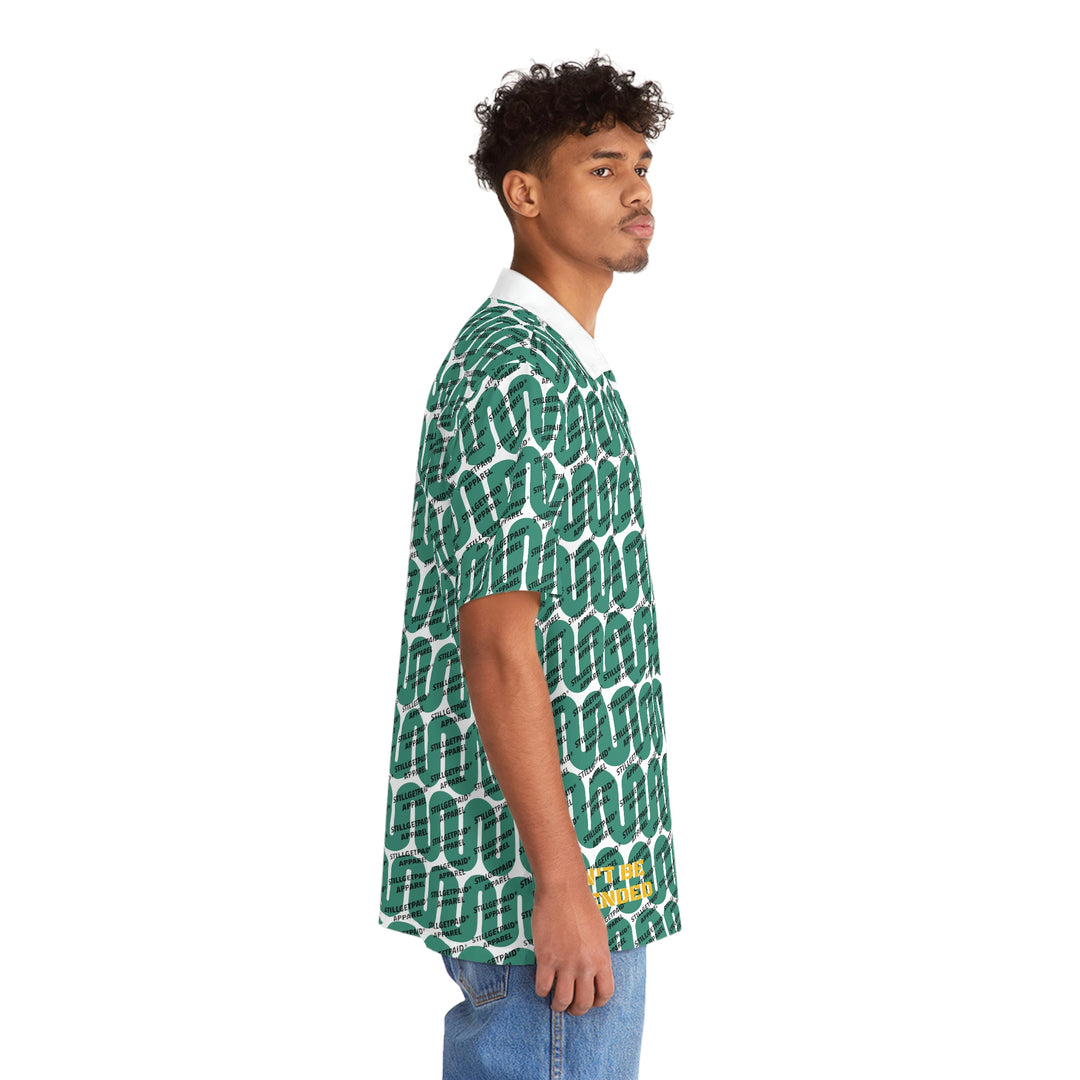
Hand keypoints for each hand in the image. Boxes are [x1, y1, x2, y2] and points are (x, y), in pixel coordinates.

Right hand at [532, 881, 614, 1014]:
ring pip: (562, 1000)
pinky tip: (542, 986)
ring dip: (558, 1005)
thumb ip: (597, 955)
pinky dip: (541, 991)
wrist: (563, 889)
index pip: (605, 993)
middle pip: (583, 1002)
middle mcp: (586, 965)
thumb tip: (594, 970)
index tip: (590, 1001)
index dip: (597, 1002)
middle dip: (577, 1010)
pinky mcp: (546, 958)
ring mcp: (565, 963)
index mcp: (602, 958)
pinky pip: (543, 987)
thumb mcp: (599, 933)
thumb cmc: (581, 905)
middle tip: (570, 1008)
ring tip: (555, 1002)